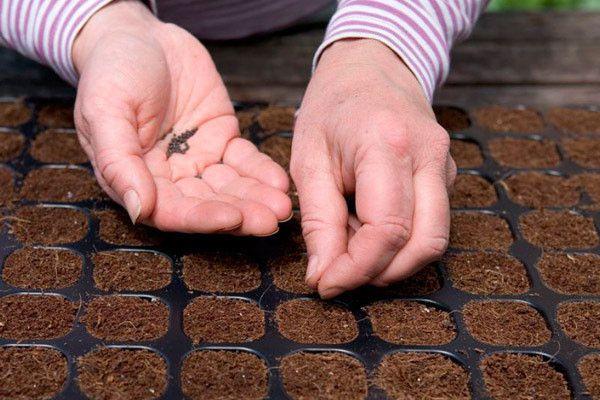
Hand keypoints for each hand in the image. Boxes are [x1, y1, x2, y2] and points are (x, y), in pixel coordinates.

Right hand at [72, 0, 290, 234]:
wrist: (141, 36)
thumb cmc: (111, 72)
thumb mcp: (104, 112)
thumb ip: (119, 162)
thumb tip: (139, 210)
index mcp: (137, 179)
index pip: (171, 210)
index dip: (201, 218)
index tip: (231, 218)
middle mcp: (170, 177)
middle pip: (208, 204)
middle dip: (241, 214)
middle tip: (271, 221)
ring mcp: (199, 159)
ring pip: (231, 187)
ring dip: (257, 198)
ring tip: (283, 207)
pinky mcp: (222, 139)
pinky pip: (245, 160)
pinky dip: (262, 172)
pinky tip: (280, 182)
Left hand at [291, 39, 455, 297]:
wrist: (370, 68)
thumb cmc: (331, 109)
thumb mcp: (308, 160)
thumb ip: (318, 221)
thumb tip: (323, 275)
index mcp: (388, 145)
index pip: (387, 230)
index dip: (356, 269)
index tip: (326, 284)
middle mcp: (429, 156)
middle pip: (423, 244)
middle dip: (380, 273)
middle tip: (339, 274)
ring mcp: (446, 165)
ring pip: (434, 240)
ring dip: (392, 261)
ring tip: (350, 245)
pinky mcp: (447, 175)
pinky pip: (431, 224)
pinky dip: (399, 242)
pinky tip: (366, 225)